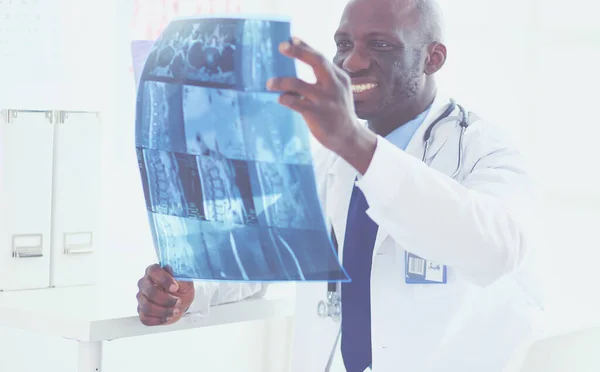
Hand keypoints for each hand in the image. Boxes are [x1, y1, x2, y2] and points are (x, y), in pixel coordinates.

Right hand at [136, 264, 194, 325]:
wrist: (181, 303)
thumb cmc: (182, 289)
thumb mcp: (185, 281)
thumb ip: (178, 274)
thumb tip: (171, 268)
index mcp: (154, 272)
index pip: (153, 271)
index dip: (164, 280)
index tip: (175, 288)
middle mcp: (144, 283)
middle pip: (149, 291)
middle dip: (165, 299)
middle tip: (178, 301)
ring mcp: (141, 298)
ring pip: (147, 307)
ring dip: (164, 311)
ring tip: (175, 311)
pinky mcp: (142, 311)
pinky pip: (145, 318)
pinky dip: (159, 320)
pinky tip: (168, 317)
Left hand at [266, 37, 376, 172]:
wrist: (349, 137)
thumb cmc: (338, 112)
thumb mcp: (337, 91)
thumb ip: (324, 78)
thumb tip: (303, 66)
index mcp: (339, 77)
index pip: (321, 57)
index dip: (306, 47)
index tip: (292, 38)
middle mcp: (333, 85)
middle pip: (316, 62)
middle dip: (298, 52)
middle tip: (282, 46)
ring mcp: (325, 99)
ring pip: (299, 84)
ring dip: (281, 82)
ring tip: (269, 83)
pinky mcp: (316, 114)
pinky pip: (296, 103)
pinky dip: (285, 99)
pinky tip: (280, 99)